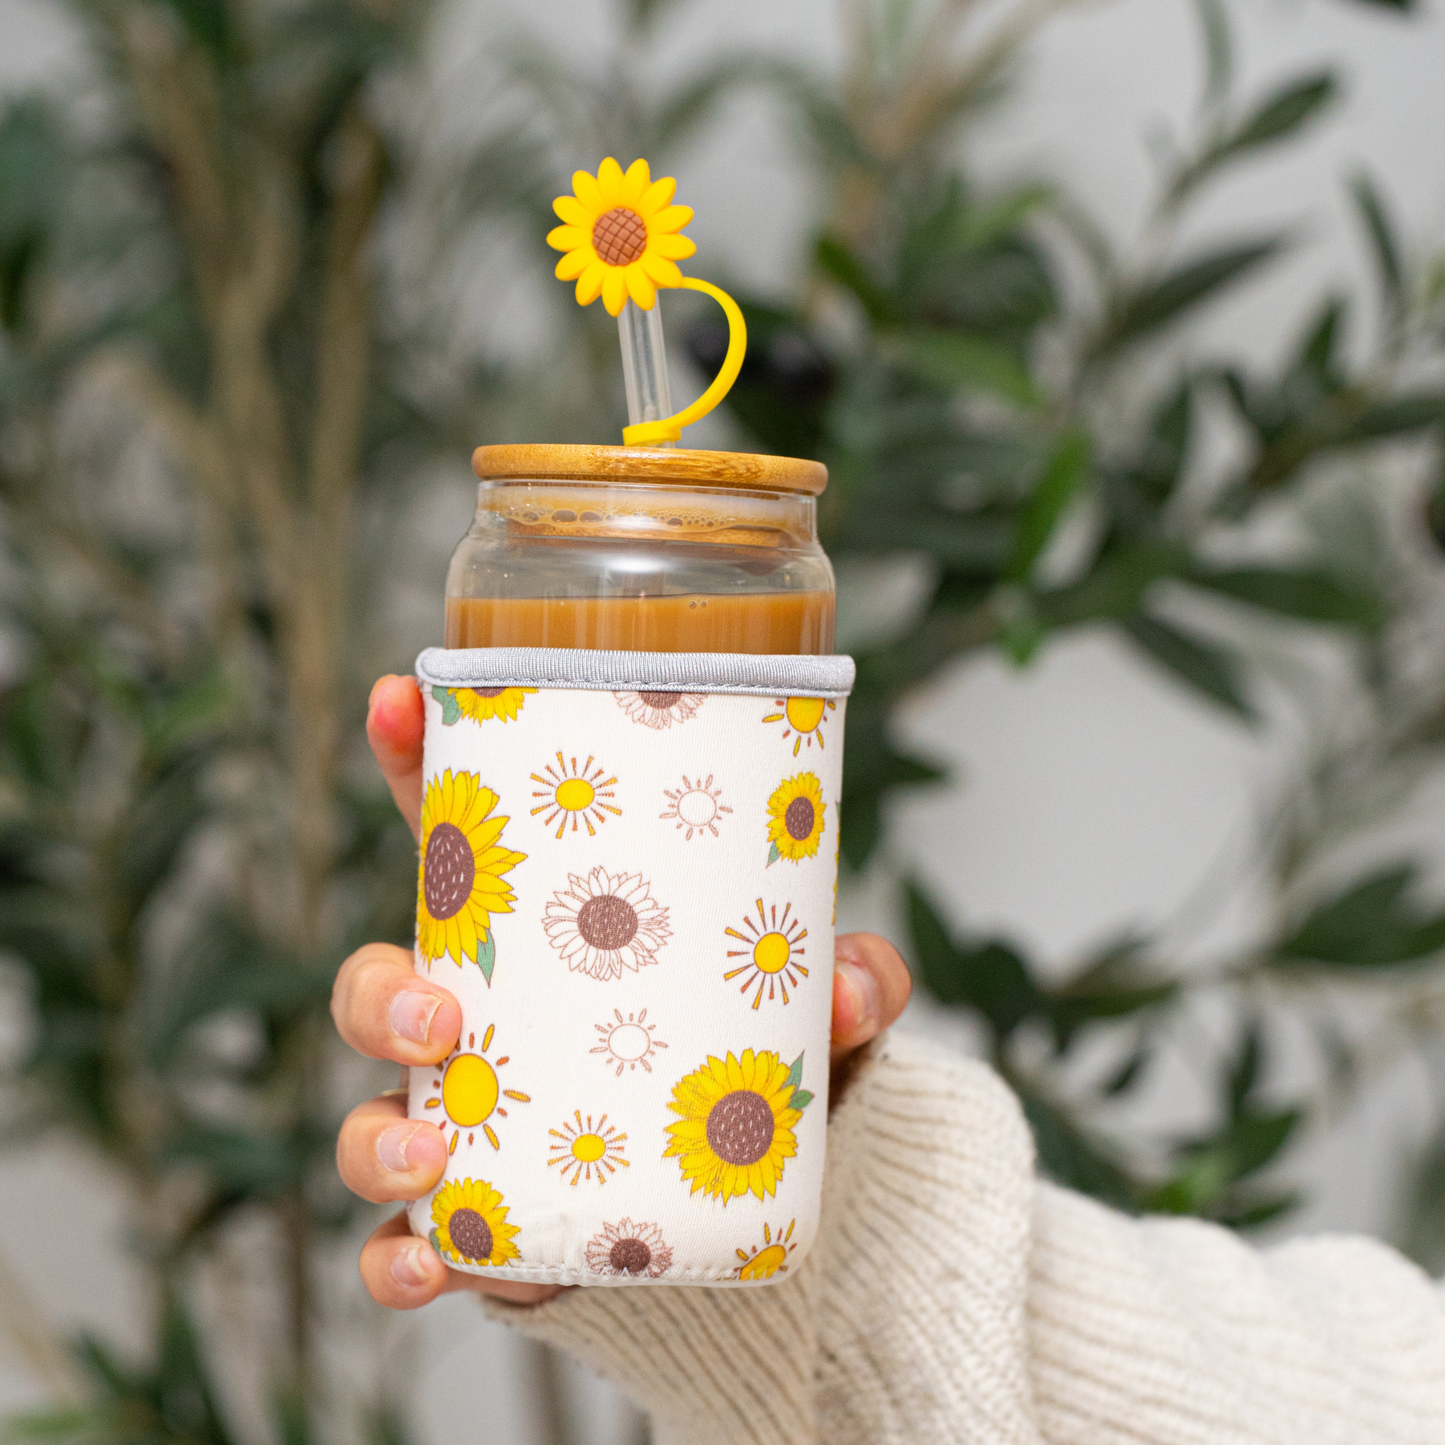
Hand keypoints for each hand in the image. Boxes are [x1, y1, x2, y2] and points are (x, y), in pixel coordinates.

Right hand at [335, 674, 911, 1310]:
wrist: (755, 1203)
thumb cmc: (753, 1068)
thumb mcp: (811, 1014)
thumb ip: (855, 984)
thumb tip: (854, 985)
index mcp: (546, 942)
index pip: (461, 844)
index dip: (413, 762)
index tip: (399, 695)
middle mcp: (488, 1024)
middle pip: (384, 983)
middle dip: (381, 990)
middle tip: (440, 1011)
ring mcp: (473, 1124)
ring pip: (375, 1113)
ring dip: (374, 1135)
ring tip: (428, 1157)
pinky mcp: (480, 1218)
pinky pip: (402, 1242)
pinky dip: (394, 1258)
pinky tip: (425, 1263)